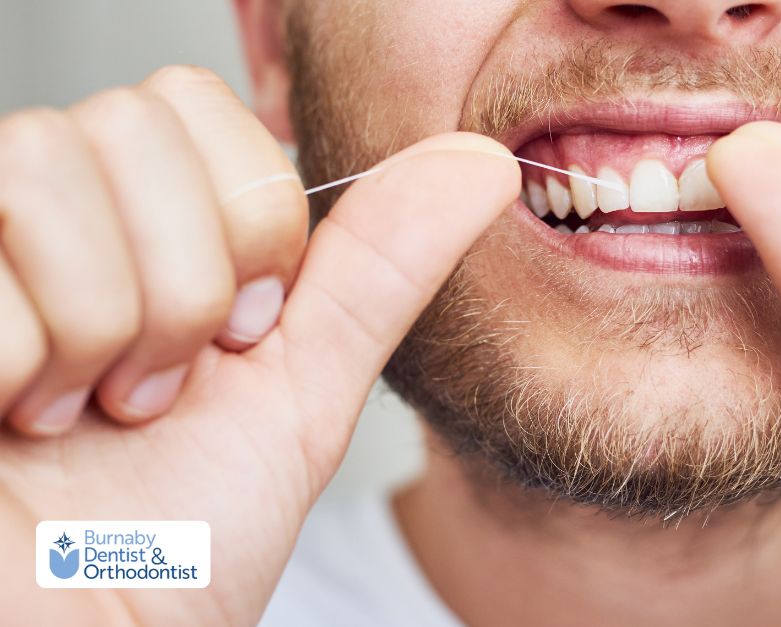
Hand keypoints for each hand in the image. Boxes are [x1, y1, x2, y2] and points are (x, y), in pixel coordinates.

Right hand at [0, 66, 519, 624]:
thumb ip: (378, 270)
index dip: (241, 220)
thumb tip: (479, 166)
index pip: (186, 102)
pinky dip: (14, 371)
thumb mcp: (301, 388)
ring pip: (40, 166)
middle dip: (179, 287)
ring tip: (86, 409)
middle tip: (158, 389)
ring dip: (99, 326)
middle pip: (124, 126)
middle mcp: (32, 222)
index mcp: (130, 225)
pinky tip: (12, 425)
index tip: (240, 335)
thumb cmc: (180, 539)